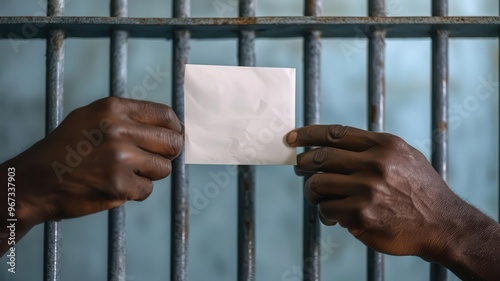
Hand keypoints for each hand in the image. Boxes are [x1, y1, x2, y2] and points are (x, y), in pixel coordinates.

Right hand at [3, 97, 182, 228]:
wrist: (35, 181)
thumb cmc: (66, 149)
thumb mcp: (91, 117)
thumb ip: (127, 117)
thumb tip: (168, 125)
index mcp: (114, 109)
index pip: (165, 115)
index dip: (175, 128)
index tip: (174, 136)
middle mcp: (119, 130)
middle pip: (172, 142)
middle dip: (170, 153)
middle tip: (158, 159)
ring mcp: (120, 159)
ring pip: (163, 168)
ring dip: (150, 174)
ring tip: (125, 172)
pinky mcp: (119, 185)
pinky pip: (147, 189)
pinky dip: (135, 191)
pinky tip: (115, 186)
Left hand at [286, 125, 478, 257]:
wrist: (443, 224)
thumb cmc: (419, 190)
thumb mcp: (404, 156)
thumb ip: (372, 148)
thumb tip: (332, 143)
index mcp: (383, 145)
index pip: (334, 133)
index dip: (307, 134)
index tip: (291, 138)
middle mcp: (374, 163)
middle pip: (320, 157)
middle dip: (303, 163)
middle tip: (299, 168)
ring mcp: (367, 189)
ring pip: (317, 184)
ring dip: (312, 192)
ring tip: (318, 196)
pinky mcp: (361, 214)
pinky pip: (326, 209)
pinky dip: (326, 213)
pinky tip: (334, 216)